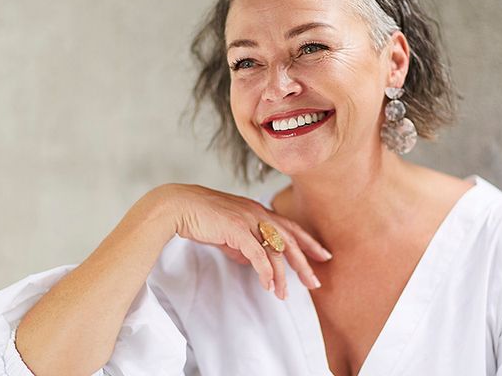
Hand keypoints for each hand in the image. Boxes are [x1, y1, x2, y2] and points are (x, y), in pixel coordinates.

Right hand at [147, 183, 331, 299]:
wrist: (178, 206)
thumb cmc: (200, 217)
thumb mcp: (228, 231)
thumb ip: (242, 245)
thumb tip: (252, 261)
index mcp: (257, 211)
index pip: (290, 227)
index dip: (308, 242)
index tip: (322, 255)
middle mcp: (257, 213)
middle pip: (290, 239)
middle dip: (305, 262)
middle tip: (316, 282)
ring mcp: (248, 220)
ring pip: (275, 249)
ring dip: (282, 275)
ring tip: (285, 295)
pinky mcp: (236, 229)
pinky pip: (257, 254)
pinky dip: (265, 271)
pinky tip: (268, 286)